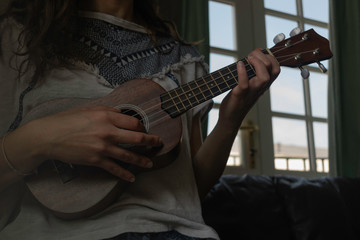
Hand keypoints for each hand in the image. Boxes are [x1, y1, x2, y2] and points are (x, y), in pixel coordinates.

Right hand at [34, 106, 161, 181]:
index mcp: (107, 117)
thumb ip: (108, 112)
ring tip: (150, 163)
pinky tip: (132, 177)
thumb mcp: (89, 109)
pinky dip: (125, 174)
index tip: (144, 130)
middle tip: (158, 143)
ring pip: (129, 156)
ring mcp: (103, 147)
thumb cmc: (67, 120)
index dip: (142, 127)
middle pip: (137, 139)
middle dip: (151, 141)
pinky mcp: (96, 160)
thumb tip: (122, 115)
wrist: (48, 136)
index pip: (133, 123)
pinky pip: (115, 168)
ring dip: (142, 160)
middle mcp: (108, 132)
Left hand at [218, 49, 279, 130]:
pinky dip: (242, 72)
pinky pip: (244, 84)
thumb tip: (253, 54)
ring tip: (247, 59)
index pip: (276, 70)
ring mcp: (250, 92)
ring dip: (257, 64)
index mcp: (263, 85)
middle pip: (273, 71)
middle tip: (251, 56)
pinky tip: (238, 65)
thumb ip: (251, 72)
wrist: (230, 118)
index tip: (258, 54)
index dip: (270, 58)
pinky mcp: (239, 96)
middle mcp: (260, 88)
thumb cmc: (237, 99)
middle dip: (264, 57)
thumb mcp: (248, 84)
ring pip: (263, 78)